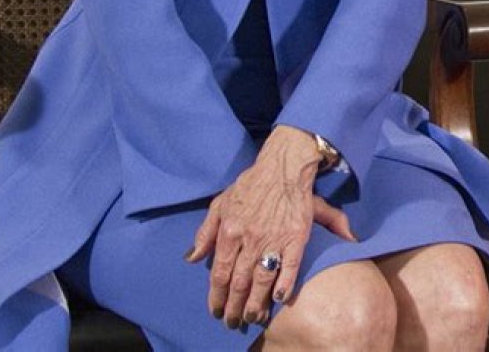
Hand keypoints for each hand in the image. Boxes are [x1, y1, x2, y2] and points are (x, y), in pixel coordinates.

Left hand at [185, 127, 354, 326]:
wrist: (283, 166)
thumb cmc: (250, 184)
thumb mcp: (220, 202)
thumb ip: (205, 231)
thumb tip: (192, 257)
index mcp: (230, 229)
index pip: (220, 272)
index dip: (216, 295)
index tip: (215, 310)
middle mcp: (250, 237)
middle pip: (239, 281)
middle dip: (234, 306)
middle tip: (232, 322)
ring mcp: (273, 238)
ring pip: (262, 279)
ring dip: (256, 302)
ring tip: (252, 317)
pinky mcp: (296, 237)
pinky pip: (289, 267)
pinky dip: (285, 284)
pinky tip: (280, 298)